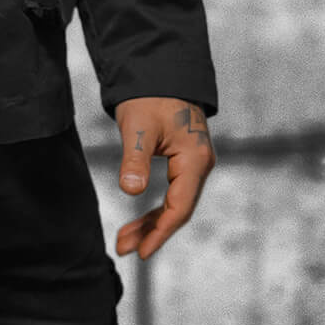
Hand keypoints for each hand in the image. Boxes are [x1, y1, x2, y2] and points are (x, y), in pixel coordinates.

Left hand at [112, 97, 215, 259]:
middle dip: (152, 231)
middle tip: (124, 248)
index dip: (161, 232)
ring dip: (152, 222)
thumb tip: (131, 191)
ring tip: (125, 239)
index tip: (141, 252)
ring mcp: (195, 163)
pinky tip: (141, 220)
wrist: (160, 72)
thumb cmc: (149, 97)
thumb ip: (135, 159)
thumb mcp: (137, 127)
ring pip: (176, 203)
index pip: (180, 207)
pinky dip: (156, 207)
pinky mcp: (186, 160)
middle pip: (178, 209)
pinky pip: (174, 192)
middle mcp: (201, 164)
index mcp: (195, 159)